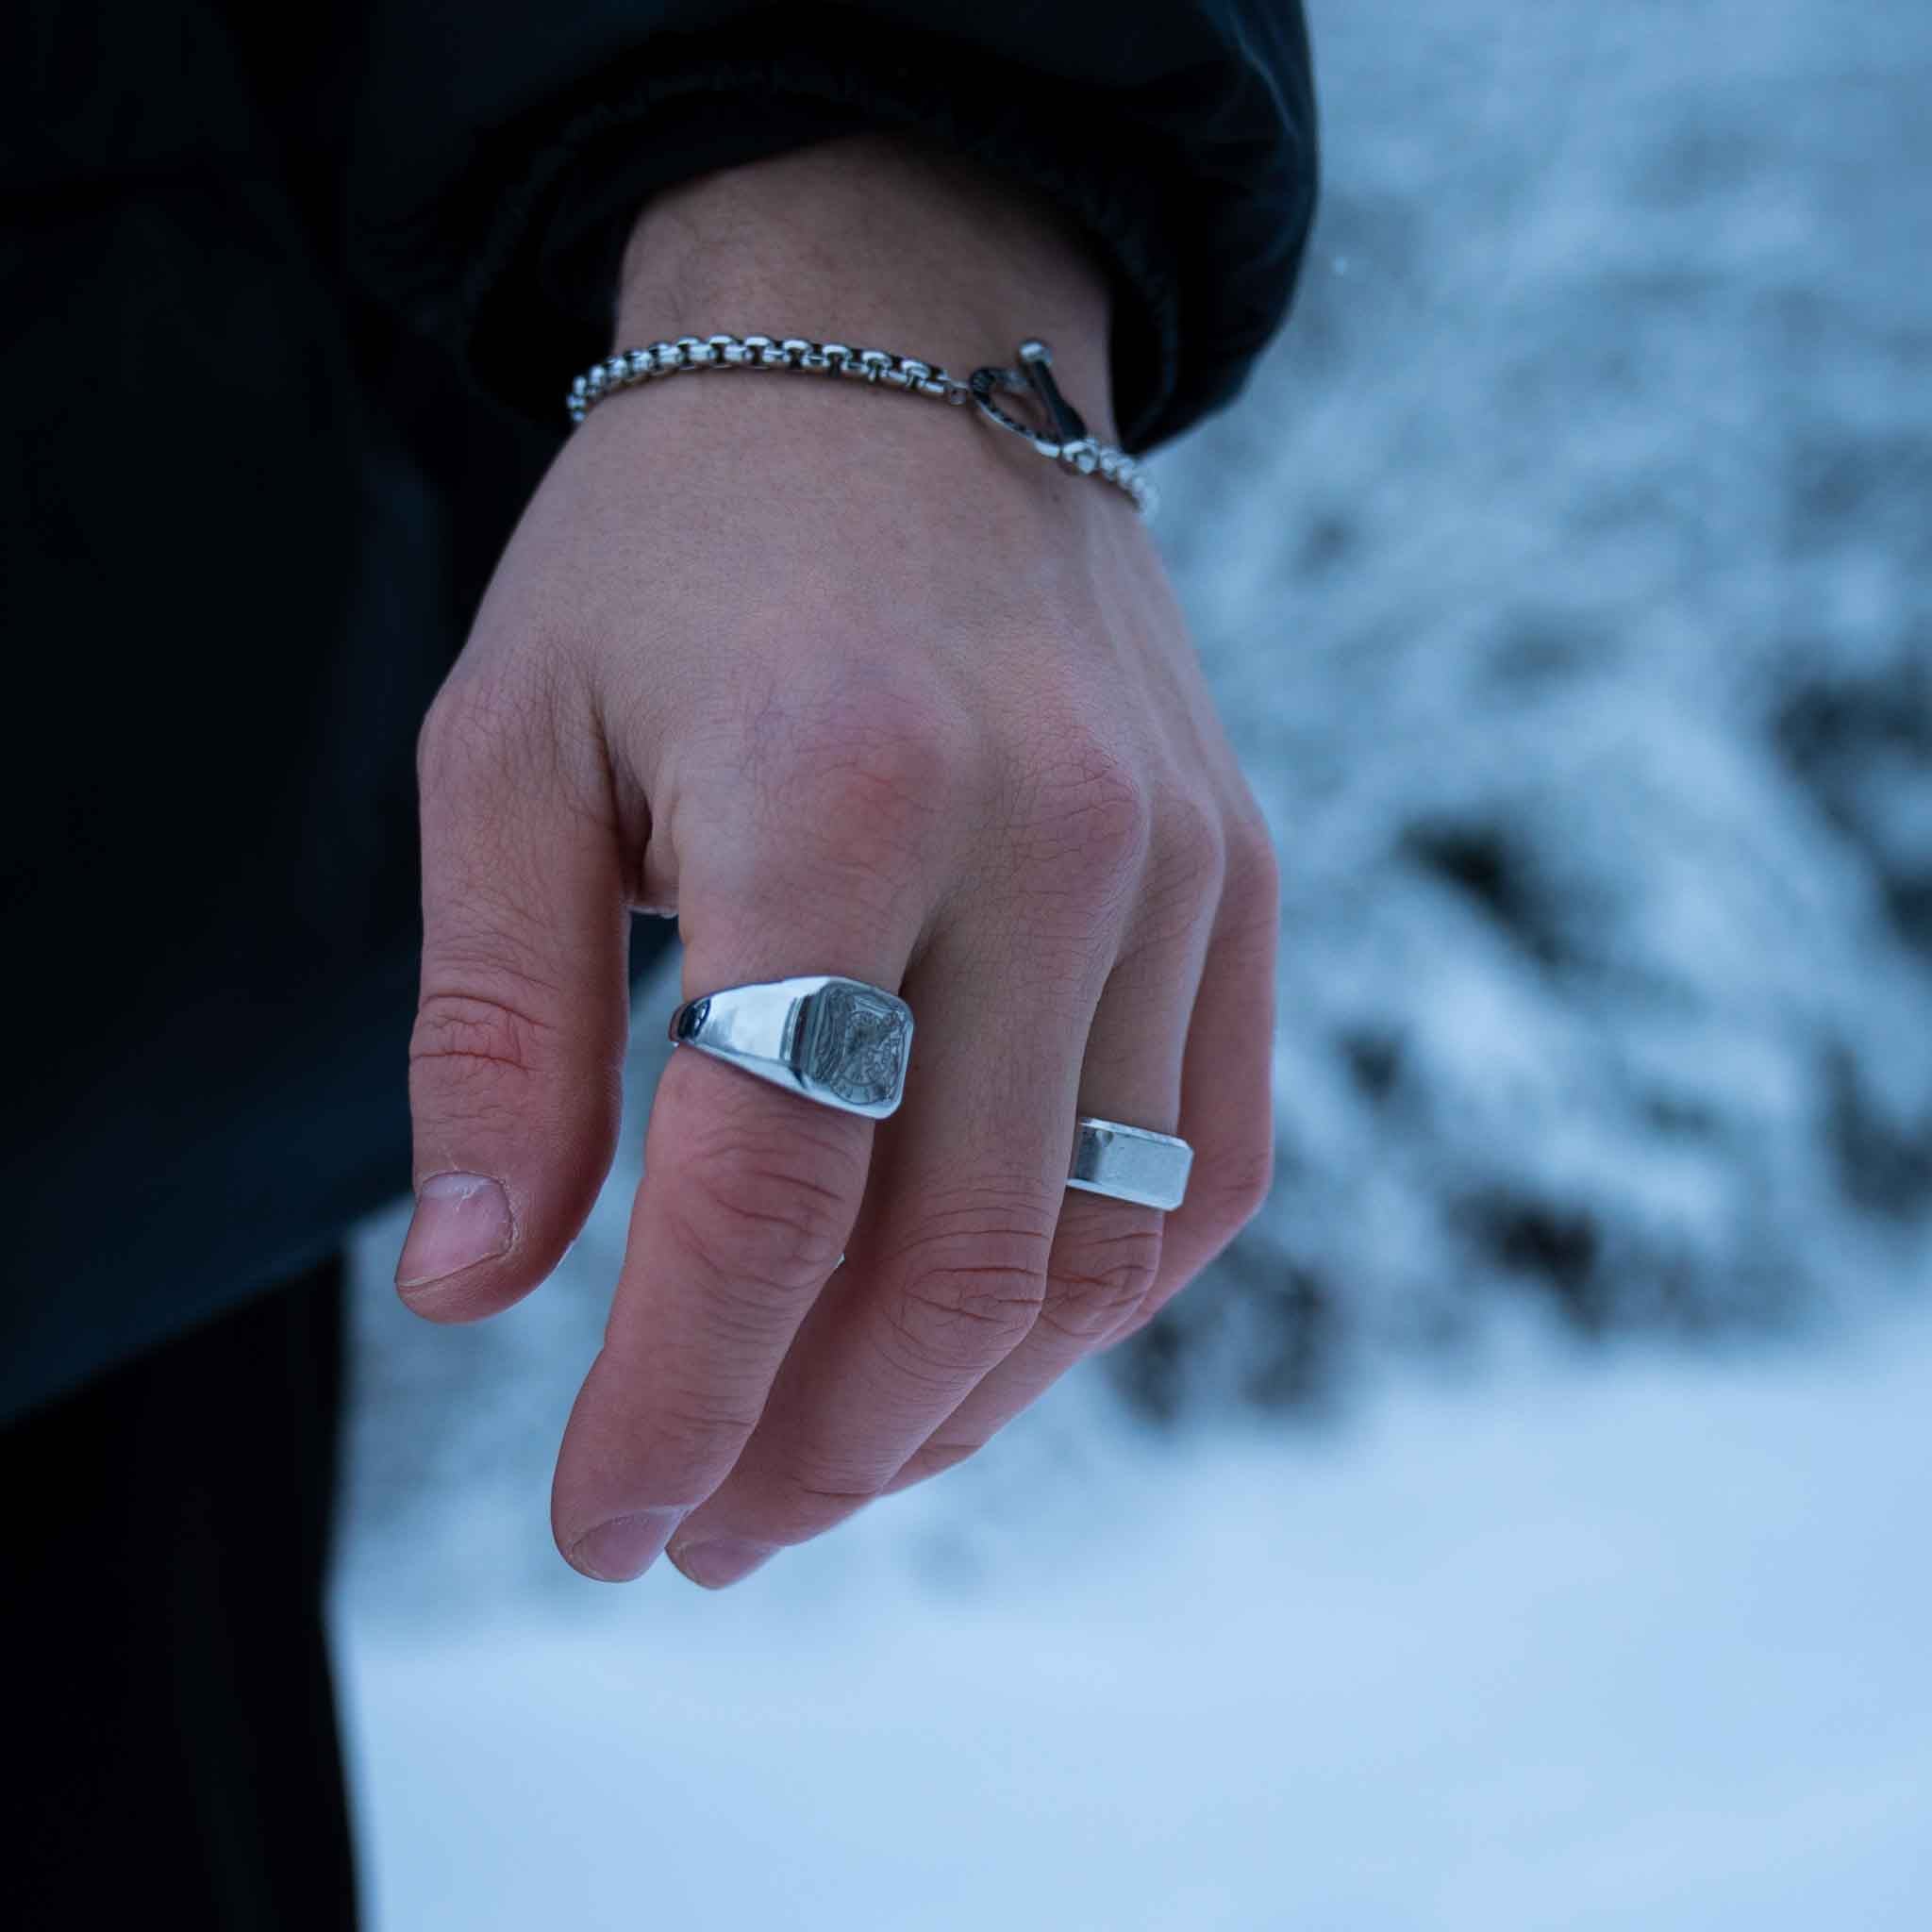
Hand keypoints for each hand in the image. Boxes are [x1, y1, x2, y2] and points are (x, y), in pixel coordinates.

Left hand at [395, 135, 1277, 1586]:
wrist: (905, 351)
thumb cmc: (675, 555)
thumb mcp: (511, 748)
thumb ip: (496, 1027)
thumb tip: (474, 1292)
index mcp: (840, 782)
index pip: (767, 1187)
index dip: (676, 1398)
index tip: (606, 1523)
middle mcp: (1056, 832)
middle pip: (953, 1254)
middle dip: (812, 1445)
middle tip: (702, 1530)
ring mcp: (1182, 864)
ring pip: (1097, 1244)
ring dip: (955, 1407)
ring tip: (820, 1468)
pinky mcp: (1241, 884)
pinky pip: (1201, 1163)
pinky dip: (1089, 1299)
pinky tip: (975, 1346)